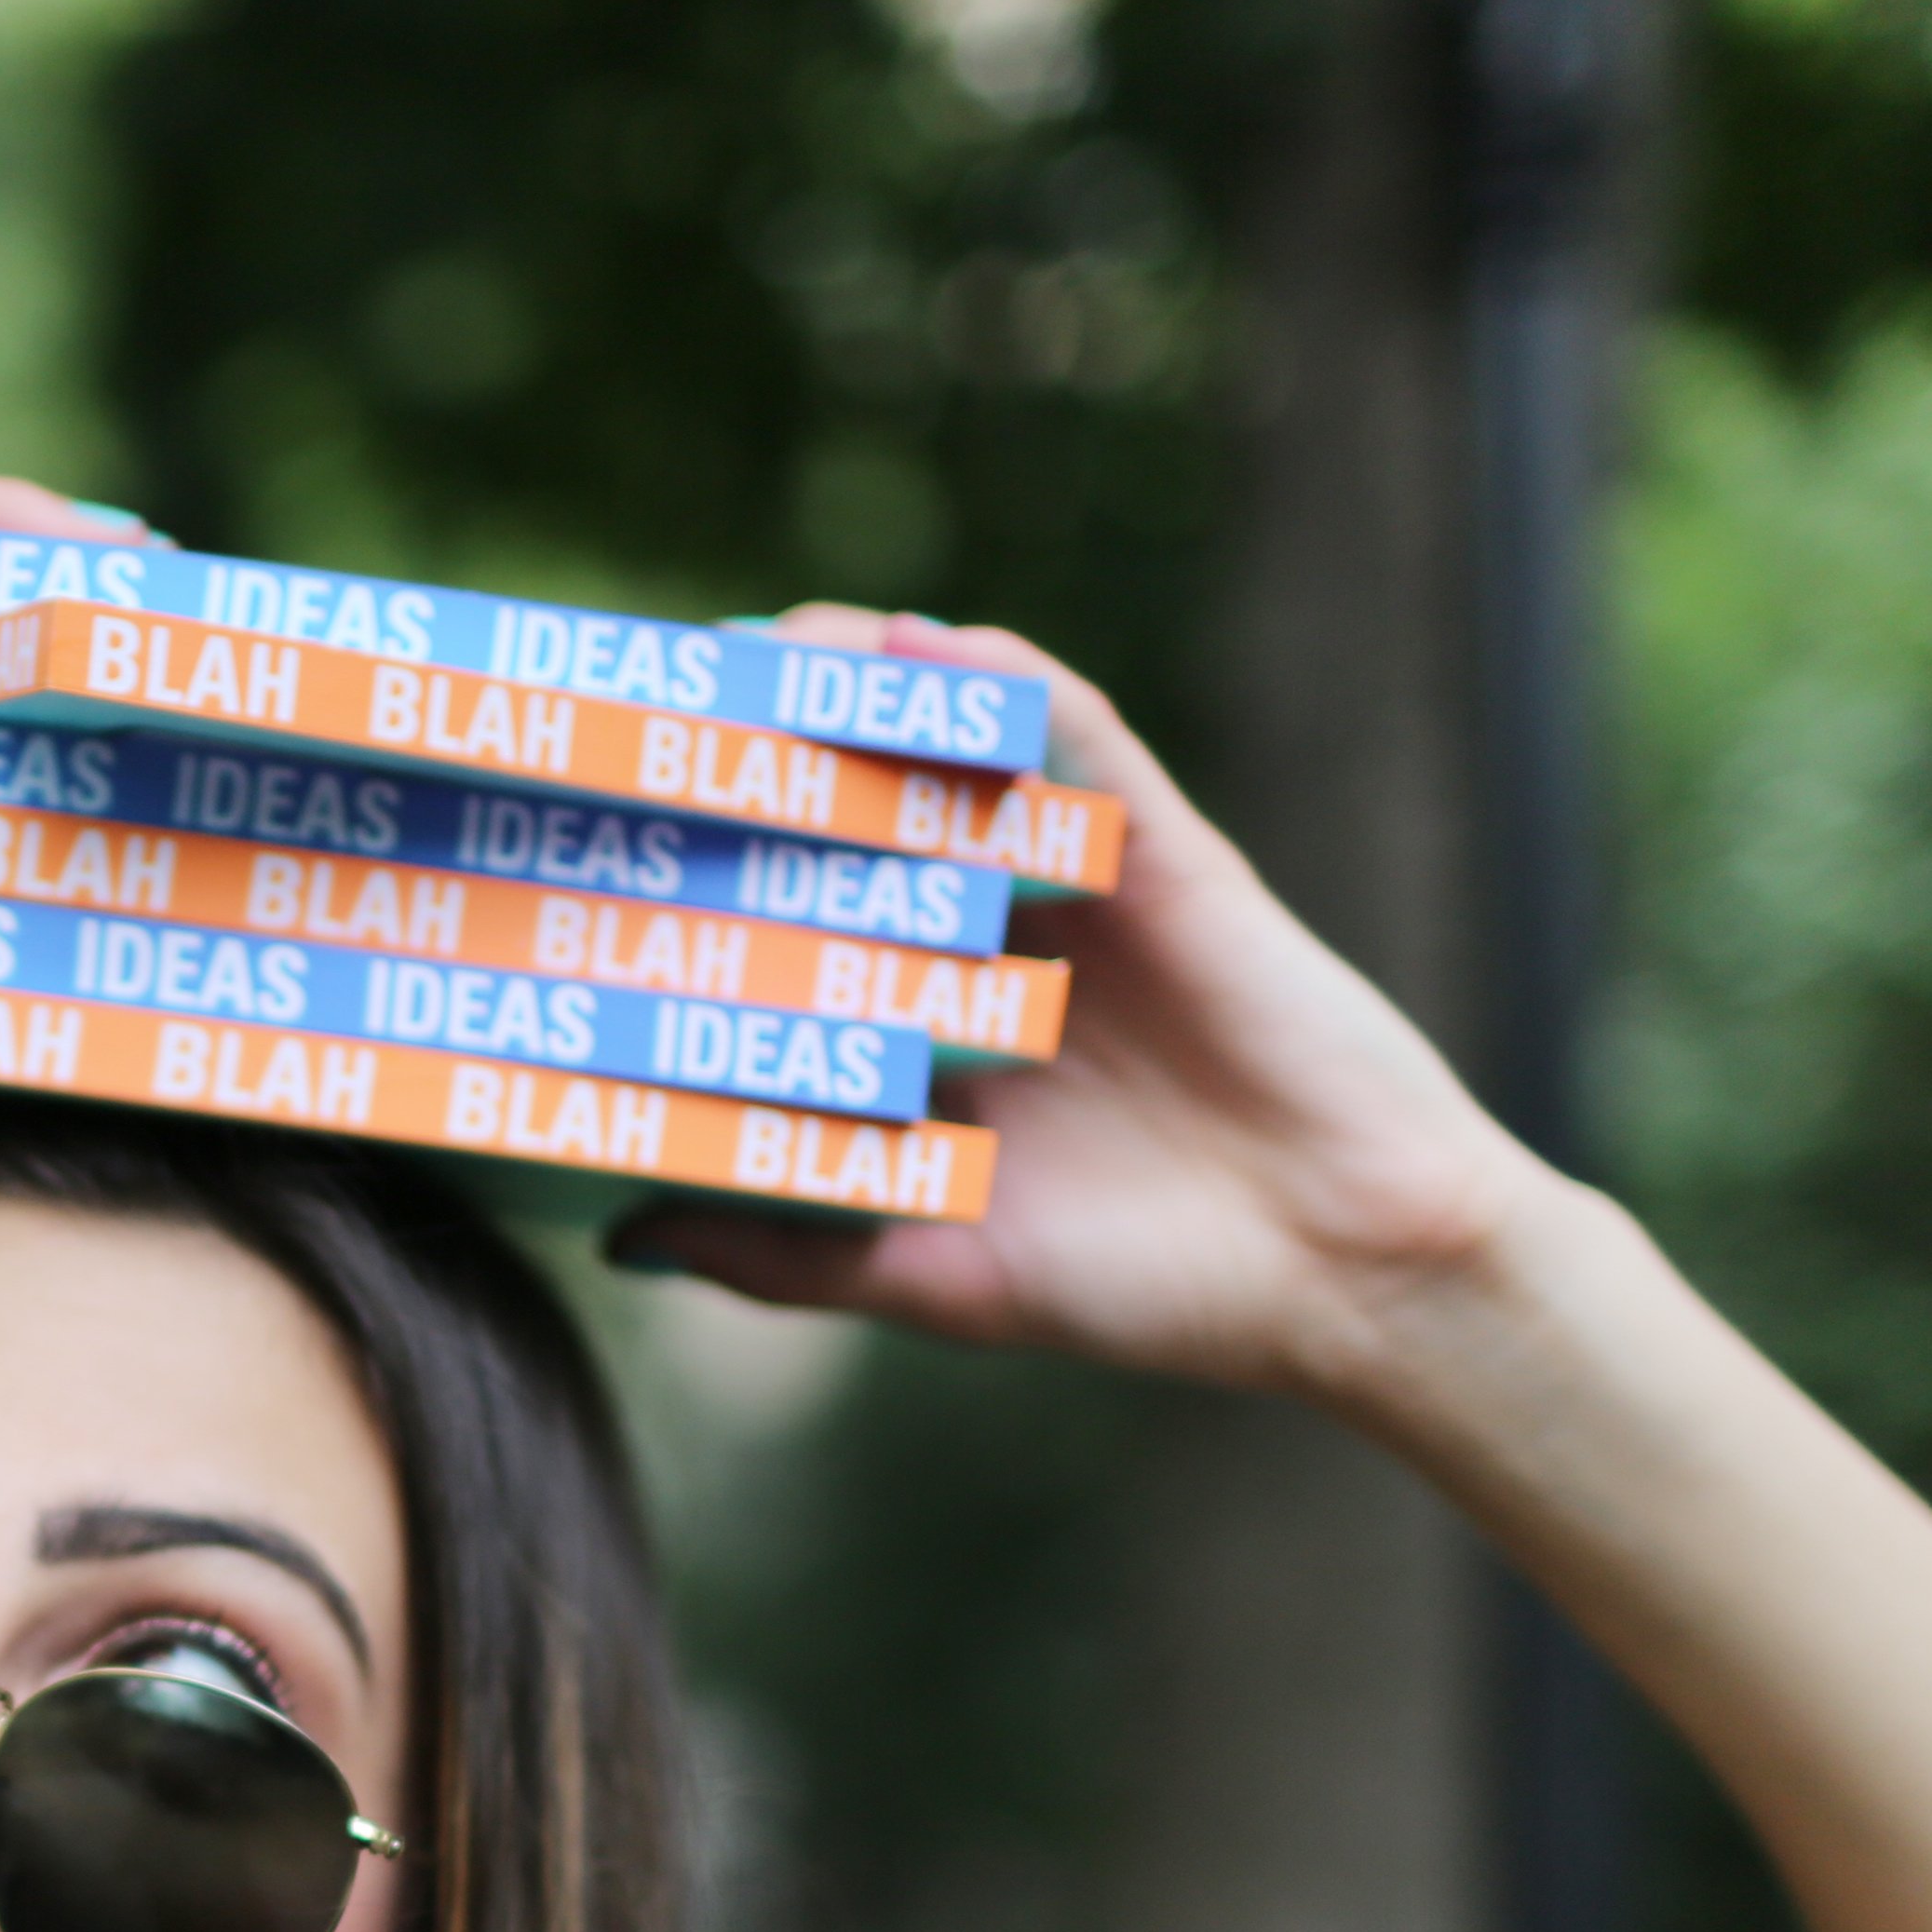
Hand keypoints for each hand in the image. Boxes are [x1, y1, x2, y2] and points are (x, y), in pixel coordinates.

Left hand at [613, 611, 1563, 1408]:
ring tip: (734, 658)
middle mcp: (993, 935)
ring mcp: (1075, 883)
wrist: (1348, 1276)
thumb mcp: (937, 1274)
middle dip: (746, 760)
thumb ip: (789, 1254)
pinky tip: (910, 647)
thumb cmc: (1157, 1285)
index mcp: (935, 1024)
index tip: (582, 847)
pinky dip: (993, 679)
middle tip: (627, 724)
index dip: (699, 872)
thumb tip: (622, 1232)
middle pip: (848, 812)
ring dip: (842, 686)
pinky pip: (1072, 733)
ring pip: (944, 747)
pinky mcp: (1162, 851)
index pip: (794, 918)